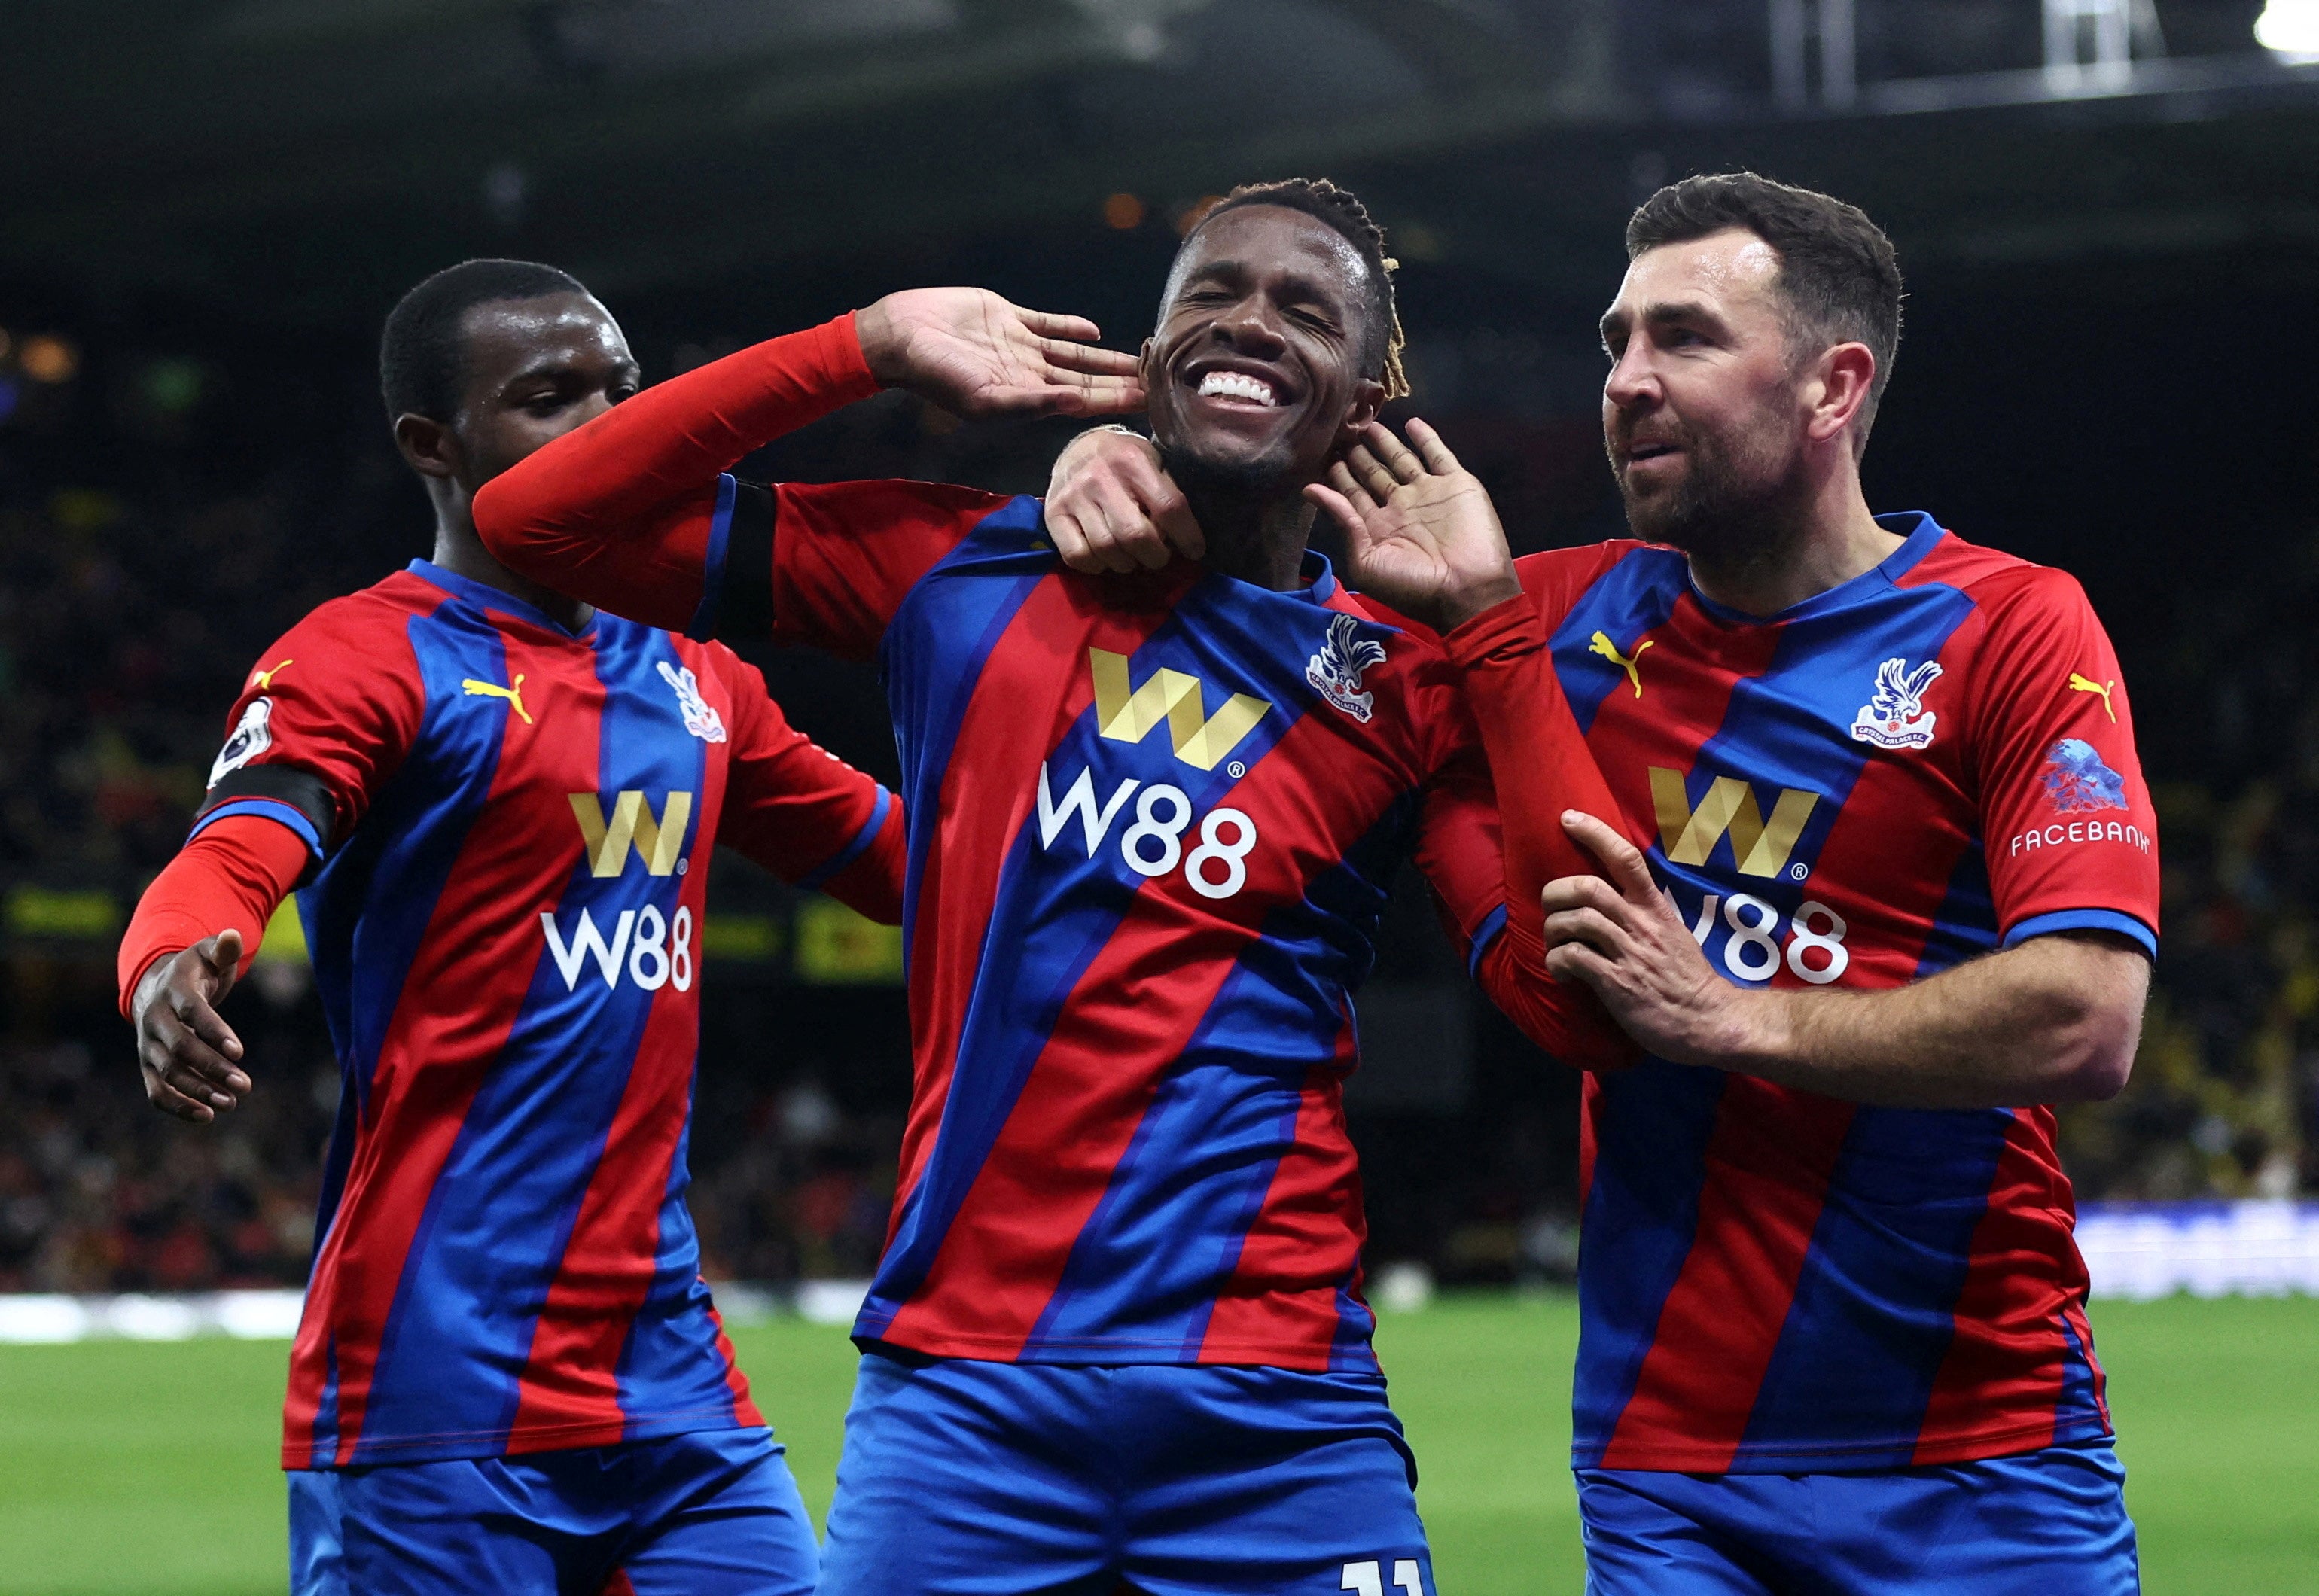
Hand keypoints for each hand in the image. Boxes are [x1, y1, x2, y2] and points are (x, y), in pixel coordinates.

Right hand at [131, 931, 251, 1122]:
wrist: (156, 985)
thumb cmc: (194, 970)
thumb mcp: (208, 954)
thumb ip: (223, 948)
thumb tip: (233, 935)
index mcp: (172, 991)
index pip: (193, 1013)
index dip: (214, 1031)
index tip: (239, 1051)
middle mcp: (154, 1019)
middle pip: (179, 1048)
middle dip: (211, 1068)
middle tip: (245, 1085)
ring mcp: (147, 1045)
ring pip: (167, 1073)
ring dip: (198, 1091)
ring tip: (232, 1103)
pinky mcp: (147, 1065)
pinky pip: (156, 1091)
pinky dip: (177, 1106)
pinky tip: (207, 1116)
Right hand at [855, 288, 1143, 419]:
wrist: (901, 337)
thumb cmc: (936, 376)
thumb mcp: (984, 398)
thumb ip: (1031, 403)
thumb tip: (1076, 404)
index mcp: (1026, 397)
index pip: (1082, 401)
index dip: (1115, 401)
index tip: (1149, 402)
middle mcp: (1028, 373)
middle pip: (1086, 378)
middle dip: (1121, 381)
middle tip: (1161, 381)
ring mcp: (1019, 345)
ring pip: (1074, 353)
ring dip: (1105, 356)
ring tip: (1139, 358)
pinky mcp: (1007, 318)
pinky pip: (1047, 325)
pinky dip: (1071, 327)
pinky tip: (1096, 330)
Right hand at [1045, 427, 1202, 572]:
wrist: (1079, 447)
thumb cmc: (1124, 461)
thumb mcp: (1152, 462)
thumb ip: (1167, 494)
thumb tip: (1184, 539)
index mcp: (1133, 460)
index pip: (1168, 507)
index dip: (1187, 536)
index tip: (1195, 551)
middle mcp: (1101, 477)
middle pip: (1136, 535)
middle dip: (1155, 556)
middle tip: (1158, 556)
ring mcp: (1074, 495)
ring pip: (1107, 550)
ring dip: (1127, 563)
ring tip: (1132, 557)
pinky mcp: (1053, 513)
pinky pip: (1077, 556)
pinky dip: (1096, 566)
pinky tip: (1105, 557)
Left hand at [1302, 419, 1521, 631]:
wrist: (1467, 589)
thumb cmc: (1412, 584)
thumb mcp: (1366, 560)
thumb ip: (1344, 520)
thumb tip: (1309, 489)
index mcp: (1378, 527)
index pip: (1353, 495)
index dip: (1338, 476)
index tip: (1322, 453)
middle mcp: (1401, 507)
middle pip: (1374, 473)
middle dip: (1358, 454)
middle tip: (1341, 429)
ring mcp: (1428, 492)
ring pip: (1401, 459)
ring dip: (1385, 442)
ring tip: (1367, 422)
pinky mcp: (1456, 483)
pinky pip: (1438, 454)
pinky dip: (1426, 438)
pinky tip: (1411, 422)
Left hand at [1540, 812, 1769, 1067]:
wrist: (1709, 1021)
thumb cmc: (1688, 980)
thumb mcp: (1673, 934)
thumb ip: (1644, 915)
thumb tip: (1612, 902)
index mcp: (1655, 908)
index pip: (1626, 857)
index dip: (1594, 832)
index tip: (1568, 818)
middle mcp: (1641, 924)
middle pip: (1587, 887)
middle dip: (1556, 892)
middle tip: (1550, 907)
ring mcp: (1629, 952)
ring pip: (1575, 920)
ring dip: (1553, 930)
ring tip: (1555, 944)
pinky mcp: (1616, 982)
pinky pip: (1573, 958)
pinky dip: (1557, 961)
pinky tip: (1561, 971)